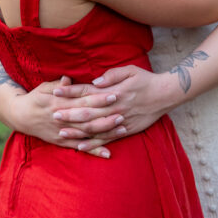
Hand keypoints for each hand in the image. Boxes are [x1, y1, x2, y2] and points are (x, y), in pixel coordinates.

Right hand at [14, 75, 126, 158]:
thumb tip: (68, 79)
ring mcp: (63, 132)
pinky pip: (80, 147)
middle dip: (106, 116)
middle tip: (123, 113)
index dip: (98, 98)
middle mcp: (62, 118)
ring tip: (123, 129)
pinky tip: (108, 153)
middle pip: (88, 118)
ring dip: (105, 133)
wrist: (20, 116)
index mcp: (60, 102)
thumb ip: (57, 84)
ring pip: (87, 133)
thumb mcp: (44, 87)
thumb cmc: (35, 97)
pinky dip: (94, 151)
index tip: (113, 94)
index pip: (82, 100)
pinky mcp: (62, 142)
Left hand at [51, 65, 170, 152]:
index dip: (71, 92)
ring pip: (94, 128)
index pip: (87, 91)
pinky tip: (80, 147)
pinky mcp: (125, 130)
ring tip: (61, 132)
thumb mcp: (130, 70)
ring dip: (77, 131)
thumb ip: (112, 75)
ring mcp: (119, 120)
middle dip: (69, 113)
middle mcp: (114, 107)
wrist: (165, 95)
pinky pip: (106, 139)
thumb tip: (96, 81)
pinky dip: (93, 144)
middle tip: (53, 114)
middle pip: (87, 111)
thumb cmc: (146, 80)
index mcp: (113, 91)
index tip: (56, 91)